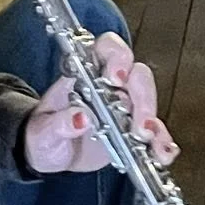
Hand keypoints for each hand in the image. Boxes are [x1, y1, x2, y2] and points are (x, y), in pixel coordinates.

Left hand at [24, 33, 176, 175]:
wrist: (49, 155)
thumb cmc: (43, 134)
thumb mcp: (42, 132)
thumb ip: (58, 125)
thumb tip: (80, 118)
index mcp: (85, 74)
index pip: (107, 49)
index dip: (117, 57)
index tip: (117, 78)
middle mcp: (110, 86)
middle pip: (137, 76)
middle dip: (142, 97)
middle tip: (139, 123)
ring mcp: (124, 107)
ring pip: (149, 102)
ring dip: (153, 121)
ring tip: (148, 140)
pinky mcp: (132, 131)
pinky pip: (154, 132)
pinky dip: (161, 142)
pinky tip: (162, 153)